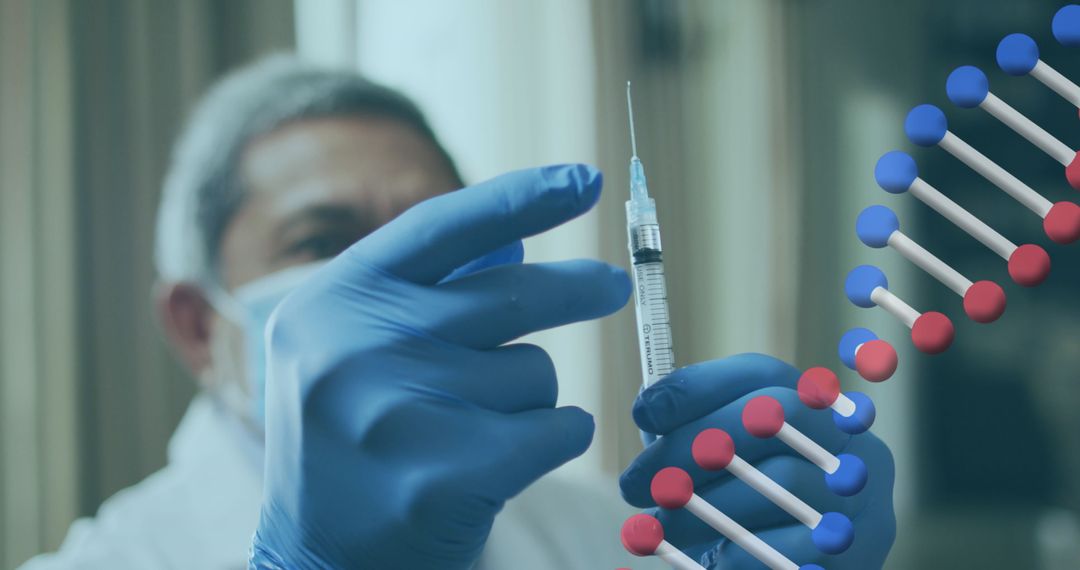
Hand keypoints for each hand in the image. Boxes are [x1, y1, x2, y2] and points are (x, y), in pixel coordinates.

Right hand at [249, 165, 630, 568]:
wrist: (319, 558)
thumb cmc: (353, 439)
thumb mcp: (358, 346)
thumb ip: (426, 290)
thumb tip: (516, 240)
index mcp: (337, 299)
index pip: (445, 227)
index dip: (523, 197)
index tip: (585, 180)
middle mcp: (358, 346)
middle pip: (512, 294)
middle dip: (578, 288)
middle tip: (611, 286)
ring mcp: (399, 412)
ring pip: (537, 371)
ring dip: (534, 394)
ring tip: (483, 426)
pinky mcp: (447, 475)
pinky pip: (556, 428)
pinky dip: (555, 436)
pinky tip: (511, 456)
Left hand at [620, 354, 895, 567]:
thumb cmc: (748, 516)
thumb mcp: (723, 468)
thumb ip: (695, 433)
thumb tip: (651, 406)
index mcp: (817, 408)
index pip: (761, 375)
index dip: (698, 386)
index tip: (644, 411)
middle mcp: (851, 442)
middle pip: (776, 415)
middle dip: (695, 444)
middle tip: (635, 481)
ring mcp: (864, 495)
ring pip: (787, 479)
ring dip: (711, 503)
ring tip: (660, 525)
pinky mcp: (863, 552)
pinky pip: (800, 544)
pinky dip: (746, 551)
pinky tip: (714, 558)